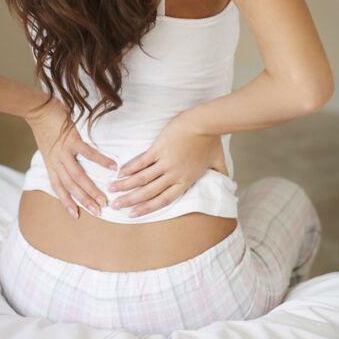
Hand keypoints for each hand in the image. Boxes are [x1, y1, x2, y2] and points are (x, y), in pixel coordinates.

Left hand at [25, 97, 116, 218]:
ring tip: (105, 198)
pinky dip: (100, 160)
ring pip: (78, 176)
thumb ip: (57, 157)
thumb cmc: (44, 127)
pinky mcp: (71, 139)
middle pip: (70, 186)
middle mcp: (56, 161)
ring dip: (91, 189)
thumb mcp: (48, 147)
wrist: (36, 109)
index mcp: (51, 164)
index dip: (65, 202)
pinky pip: (88, 153)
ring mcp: (63, 151)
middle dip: (84, 200)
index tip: (75, 215)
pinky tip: (112, 167)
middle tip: (98, 211)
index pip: (58, 187)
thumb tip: (68, 165)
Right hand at [107, 112, 225, 217]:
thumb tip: (227, 182)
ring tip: (112, 189)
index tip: (133, 214)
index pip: (163, 200)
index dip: (147, 208)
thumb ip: (220, 174)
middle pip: (148, 192)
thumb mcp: (218, 162)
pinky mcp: (158, 149)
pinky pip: (141, 162)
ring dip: (125, 185)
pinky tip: (120, 172)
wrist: (204, 125)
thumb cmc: (211, 141)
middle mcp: (173, 175)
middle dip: (130, 200)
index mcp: (185, 181)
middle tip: (115, 206)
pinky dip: (130, 168)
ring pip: (141, 178)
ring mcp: (165, 162)